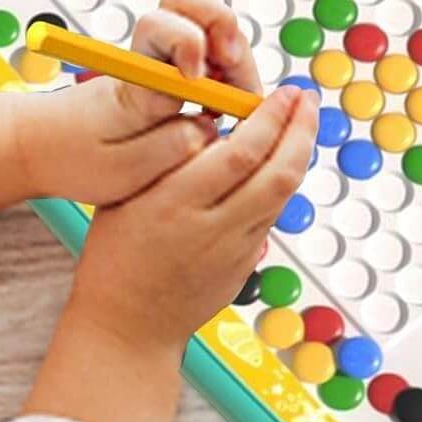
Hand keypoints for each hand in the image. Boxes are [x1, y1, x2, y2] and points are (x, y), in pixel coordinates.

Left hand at [17, 0, 263, 206]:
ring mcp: (161, 60)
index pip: (158, 29)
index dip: (186, 41)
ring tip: (238, 98)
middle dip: (225, 30)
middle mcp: (147, 59)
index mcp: (133, 80)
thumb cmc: (73, 157)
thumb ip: (170, 147)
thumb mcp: (121, 171)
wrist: (40, 146)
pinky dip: (231, 73)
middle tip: (234, 69)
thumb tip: (208, 125)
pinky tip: (229, 105)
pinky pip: (210, 54)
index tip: (196, 76)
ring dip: (235, 54)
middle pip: (189, 8)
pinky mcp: (170, 73)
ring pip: (206, 26)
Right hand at [66, 83, 317, 352]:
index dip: (269, 118)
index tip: (282, 93)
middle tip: (305, 99)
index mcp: (174, 204)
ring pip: (282, 195)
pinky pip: (272, 217)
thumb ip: (168, 161)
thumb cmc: (115, 256)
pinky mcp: (244, 268)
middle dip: (300, 130)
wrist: (126, 328)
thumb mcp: (126, 197)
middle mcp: (211, 229)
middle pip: (277, 173)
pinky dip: (282, 183)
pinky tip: (281, 161)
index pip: (239, 154)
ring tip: (301, 123)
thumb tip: (215, 127)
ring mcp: (234, 252)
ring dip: (298, 154)